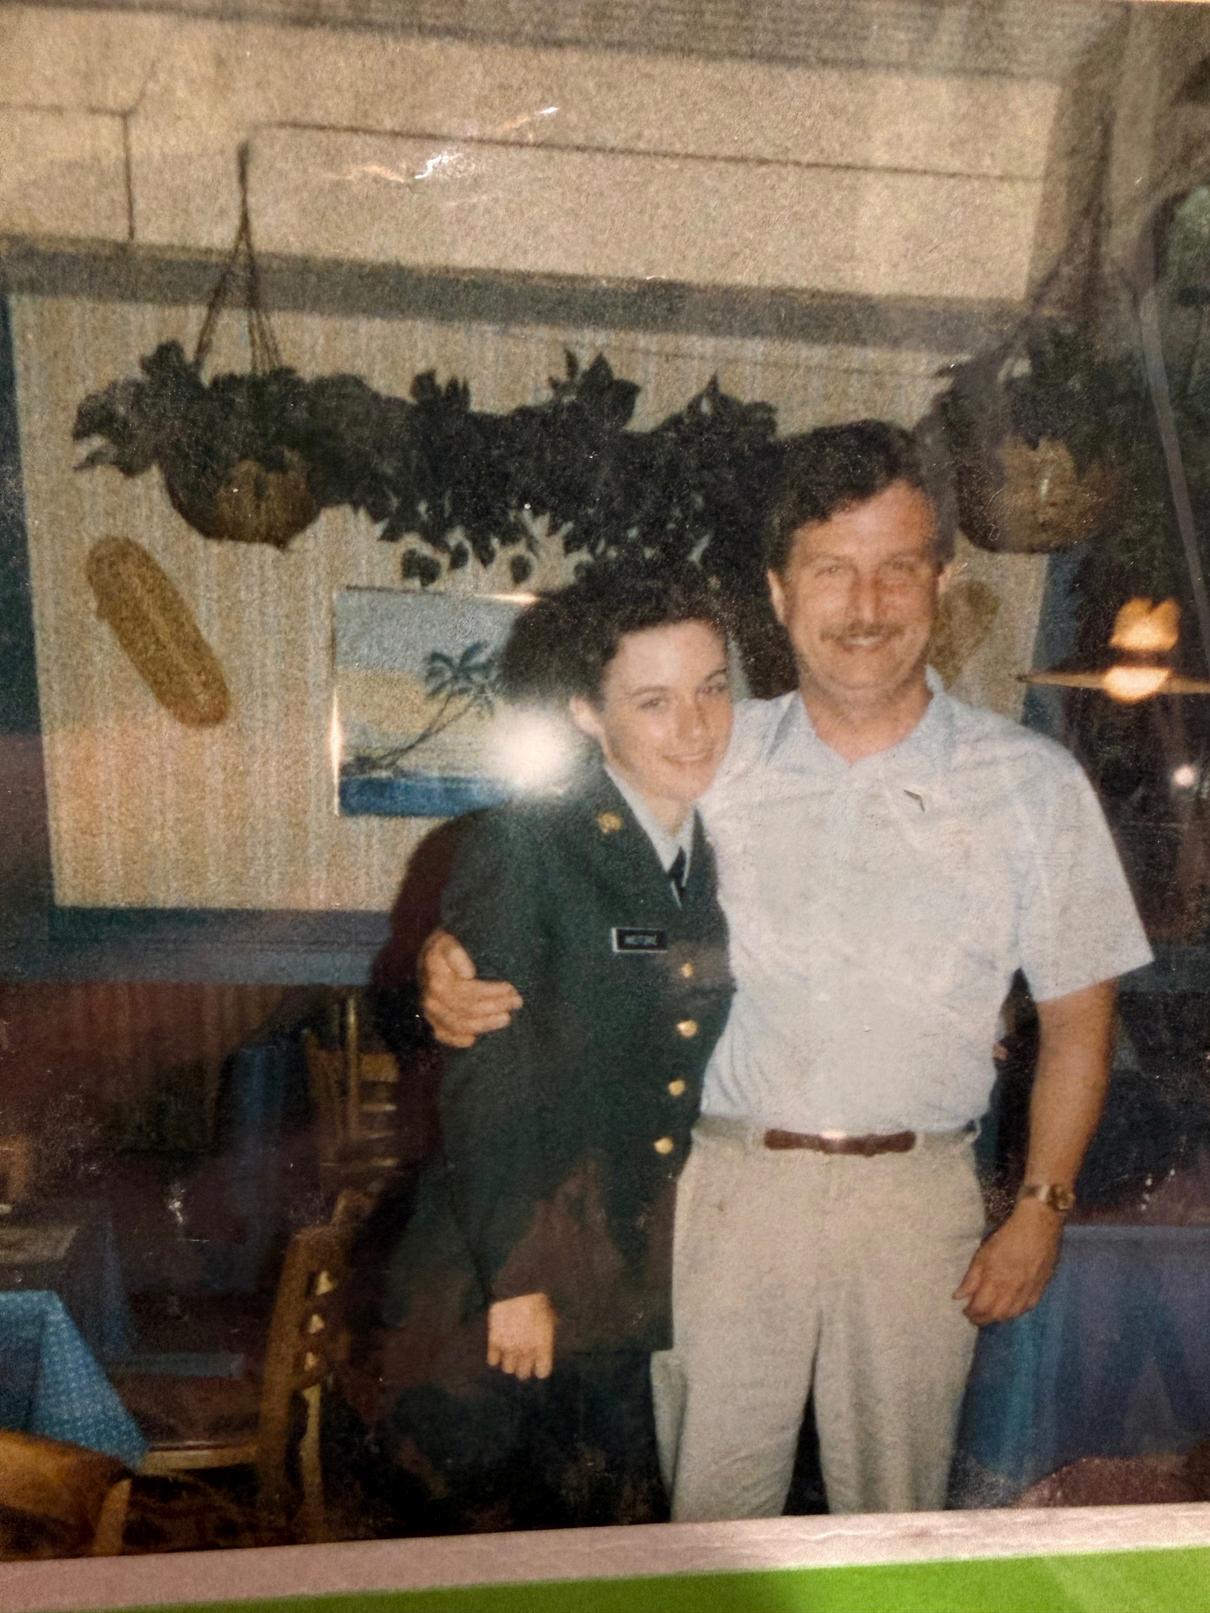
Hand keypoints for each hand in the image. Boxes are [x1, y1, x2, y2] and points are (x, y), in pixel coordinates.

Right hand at [419, 928, 522, 1048]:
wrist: (431, 953)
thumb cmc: (450, 944)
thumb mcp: (451, 939)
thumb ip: (456, 953)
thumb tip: (468, 974)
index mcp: (435, 967)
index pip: (467, 986)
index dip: (490, 990)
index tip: (510, 987)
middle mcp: (430, 989)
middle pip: (467, 1005)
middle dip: (496, 1004)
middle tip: (517, 1001)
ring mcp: (429, 1007)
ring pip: (459, 1022)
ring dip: (485, 1023)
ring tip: (506, 1018)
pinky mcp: (430, 1020)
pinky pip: (442, 1035)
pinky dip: (457, 1039)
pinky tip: (473, 1040)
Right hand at [486, 1292, 555, 1379]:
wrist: (518, 1288)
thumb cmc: (538, 1301)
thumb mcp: (550, 1319)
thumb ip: (547, 1337)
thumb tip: (543, 1346)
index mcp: (543, 1347)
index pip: (542, 1372)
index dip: (540, 1367)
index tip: (537, 1362)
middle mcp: (526, 1351)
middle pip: (523, 1374)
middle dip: (524, 1367)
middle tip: (523, 1357)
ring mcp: (509, 1347)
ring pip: (508, 1369)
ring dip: (509, 1361)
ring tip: (510, 1352)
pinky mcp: (494, 1341)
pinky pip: (493, 1361)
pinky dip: (495, 1357)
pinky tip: (499, 1348)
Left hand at [953, 1201, 1062, 1325]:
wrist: (1038, 1227)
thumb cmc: (1007, 1237)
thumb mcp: (983, 1254)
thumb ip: (971, 1278)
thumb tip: (958, 1296)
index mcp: (996, 1282)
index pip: (981, 1308)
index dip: (971, 1313)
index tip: (965, 1311)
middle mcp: (1013, 1291)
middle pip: (996, 1315)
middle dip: (983, 1319)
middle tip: (974, 1316)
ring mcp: (1029, 1292)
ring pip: (1011, 1315)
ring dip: (998, 1317)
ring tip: (989, 1313)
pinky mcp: (1041, 1289)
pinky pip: (1027, 1308)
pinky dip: (1015, 1312)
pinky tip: (1009, 1308)